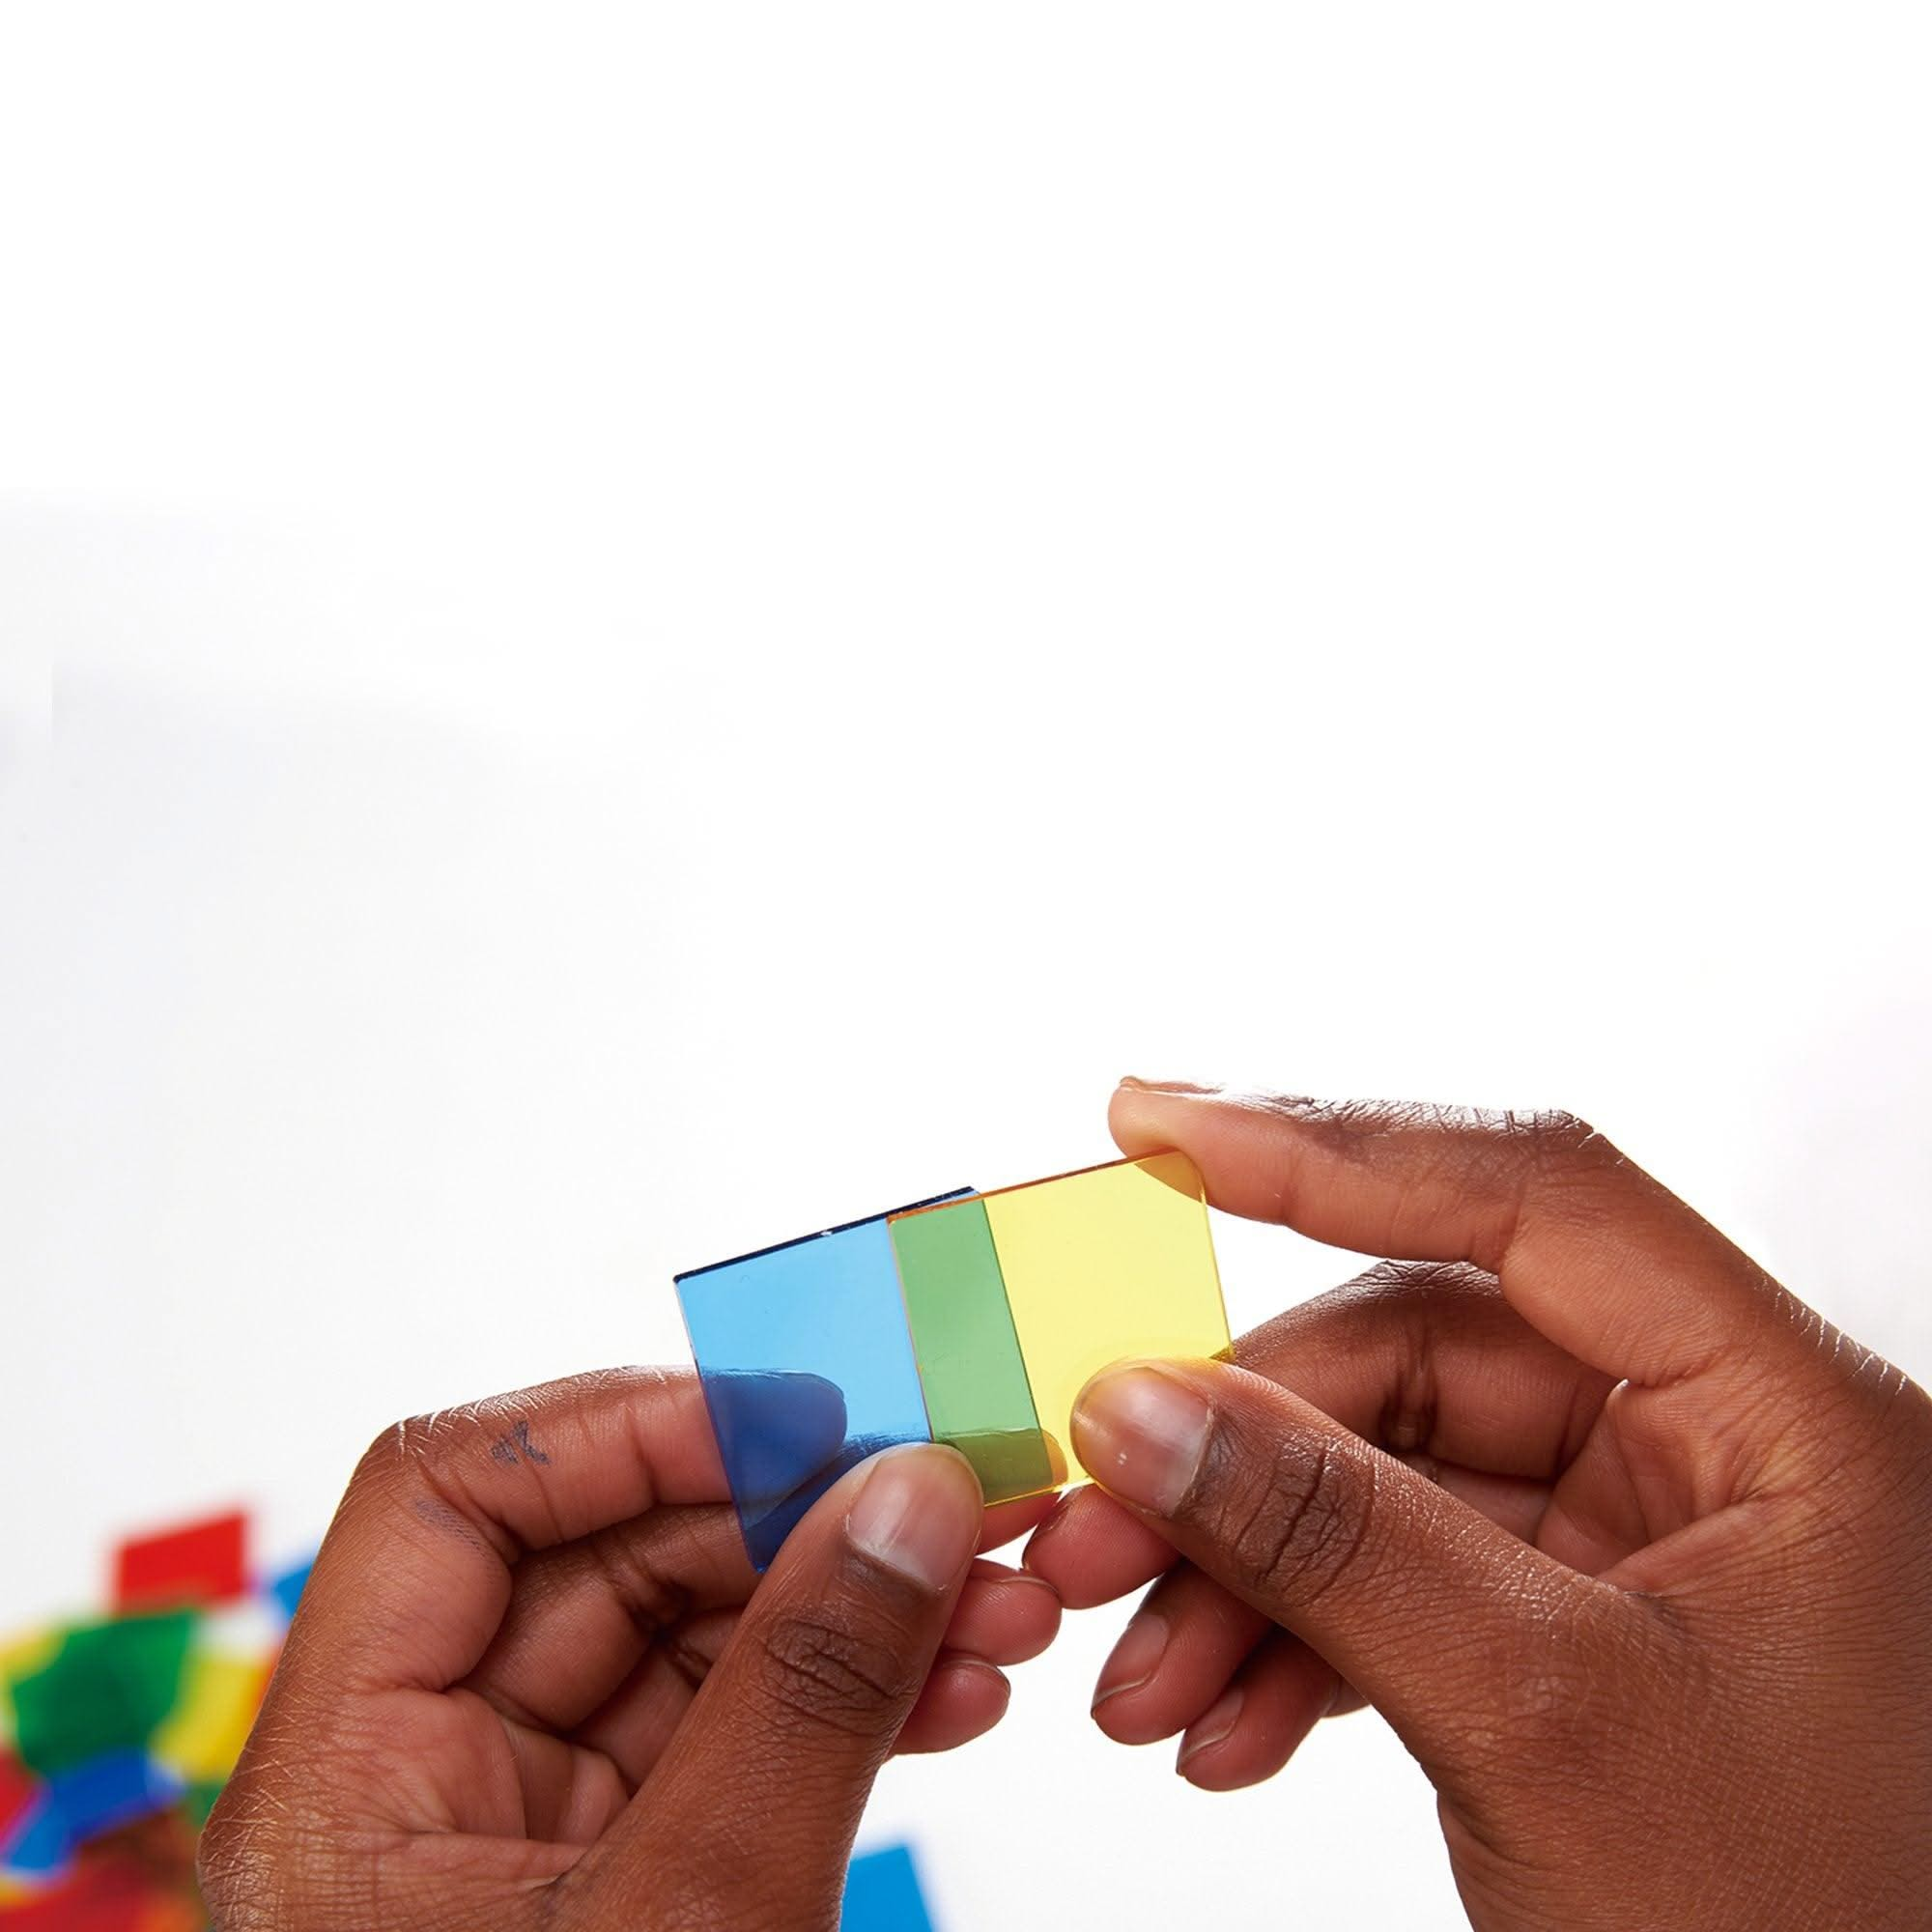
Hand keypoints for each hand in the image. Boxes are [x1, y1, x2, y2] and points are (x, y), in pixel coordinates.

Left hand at [200, 1369, 1059, 1929]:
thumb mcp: (694, 1927)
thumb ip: (804, 1695)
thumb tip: (913, 1490)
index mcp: (343, 1774)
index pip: (451, 1494)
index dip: (624, 1424)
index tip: (805, 1414)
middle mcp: (417, 1775)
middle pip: (595, 1554)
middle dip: (792, 1517)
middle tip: (957, 1506)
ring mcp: (524, 1824)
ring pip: (687, 1636)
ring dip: (849, 1600)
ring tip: (1005, 1610)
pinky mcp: (621, 1871)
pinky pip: (733, 1727)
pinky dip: (849, 1692)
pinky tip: (961, 1688)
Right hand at [1027, 1082, 1931, 1931]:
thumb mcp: (1545, 1724)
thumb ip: (1333, 1542)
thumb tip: (1141, 1409)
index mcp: (1788, 1414)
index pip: (1538, 1199)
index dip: (1330, 1145)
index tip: (1157, 1127)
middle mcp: (1719, 1444)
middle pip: (1422, 1353)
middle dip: (1241, 1453)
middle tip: (1098, 1534)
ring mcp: (1649, 1535)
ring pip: (1388, 1471)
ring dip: (1246, 1567)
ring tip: (1148, 1680)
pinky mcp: (1585, 1623)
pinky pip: (1405, 1571)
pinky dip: (1298, 1634)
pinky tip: (1226, 1716)